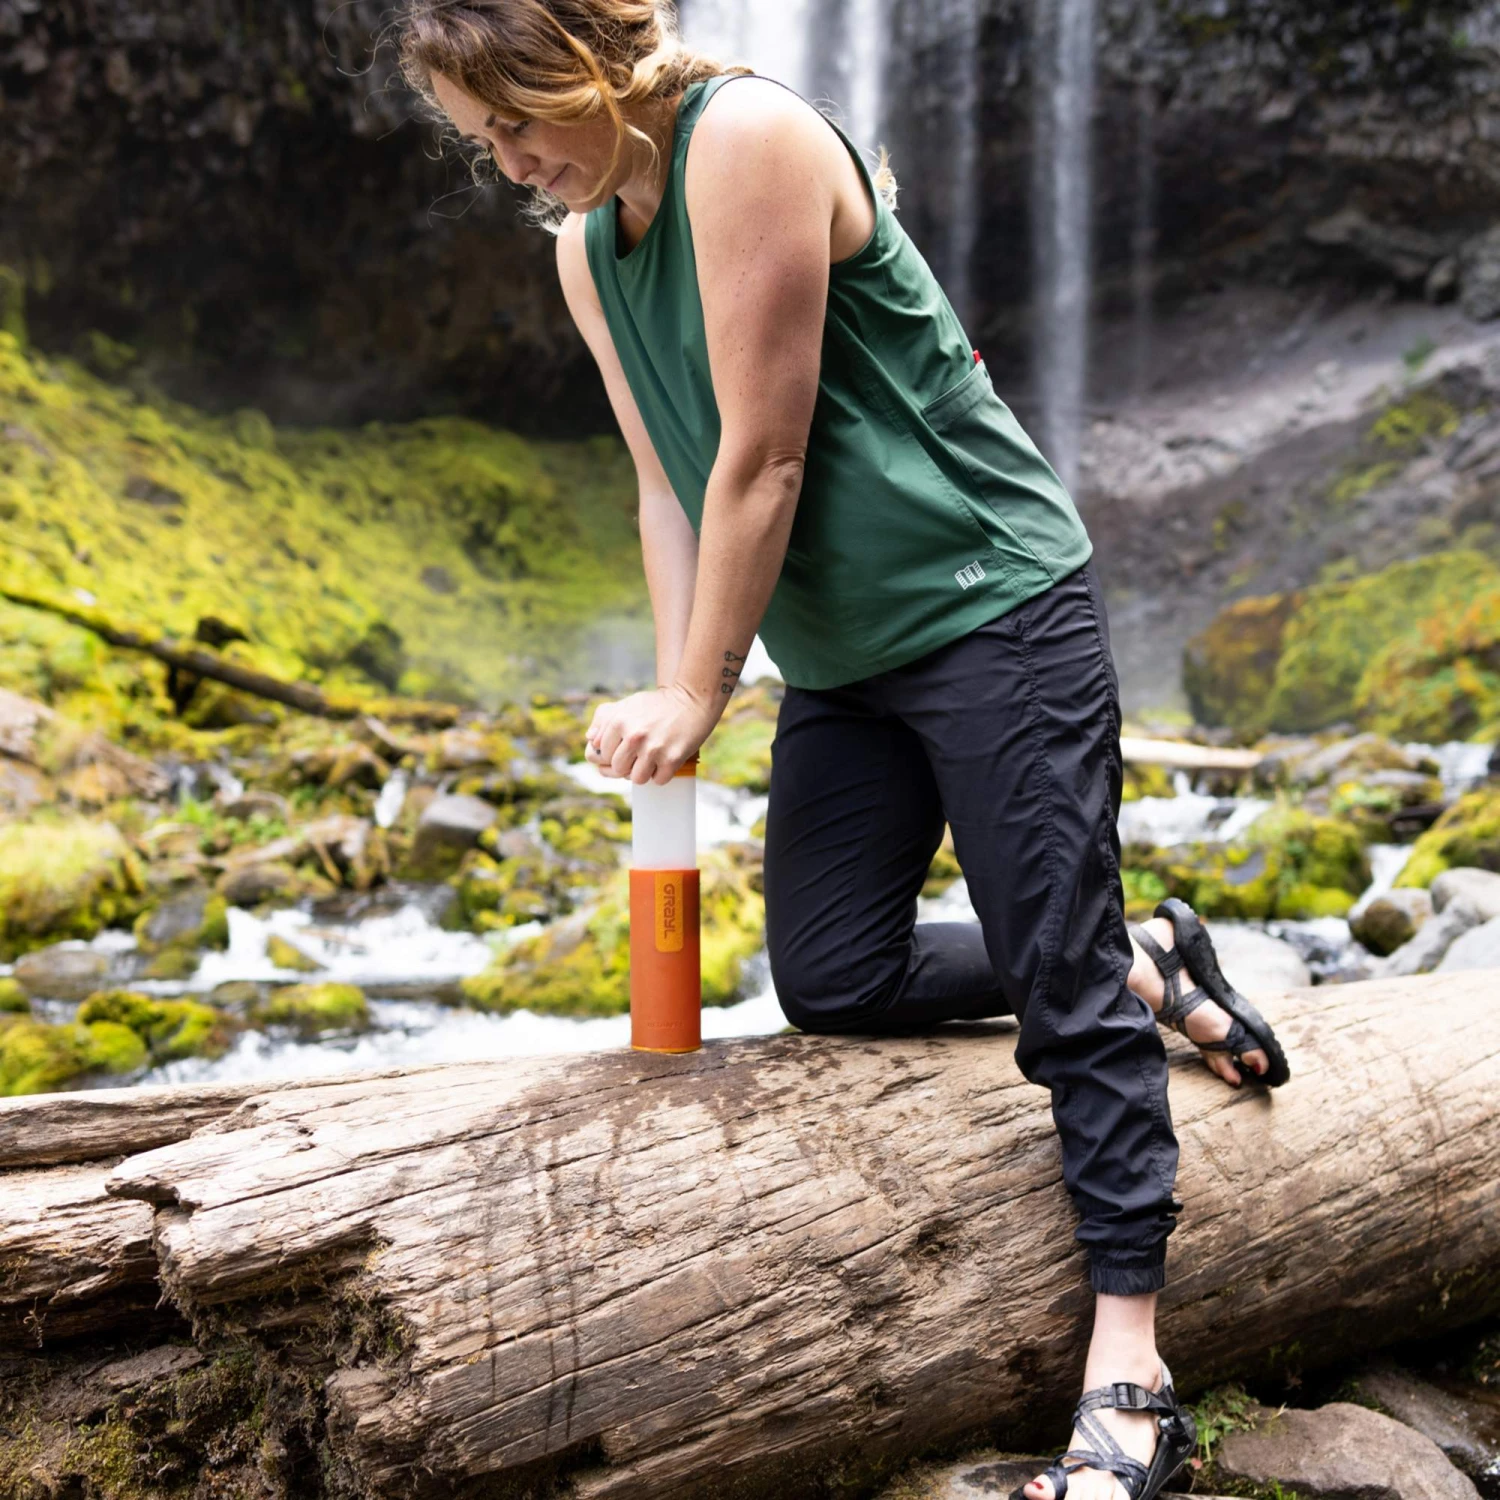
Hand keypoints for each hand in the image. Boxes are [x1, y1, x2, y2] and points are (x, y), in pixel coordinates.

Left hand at [584, 684, 715, 784]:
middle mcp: (634, 736)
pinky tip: (664, 761)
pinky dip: (661, 775)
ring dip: (643, 773)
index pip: (602, 754)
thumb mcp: (627, 704)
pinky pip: (658, 781)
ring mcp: (653, 749)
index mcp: (619, 721)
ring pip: (636, 779)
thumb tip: (591, 741)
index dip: (611, 754)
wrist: (691, 700)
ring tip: (651, 760)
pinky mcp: (672, 759)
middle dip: (627, 765)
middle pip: (618, 769)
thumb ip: (604, 719)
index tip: (623, 749)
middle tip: (638, 755)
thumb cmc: (657, 705)